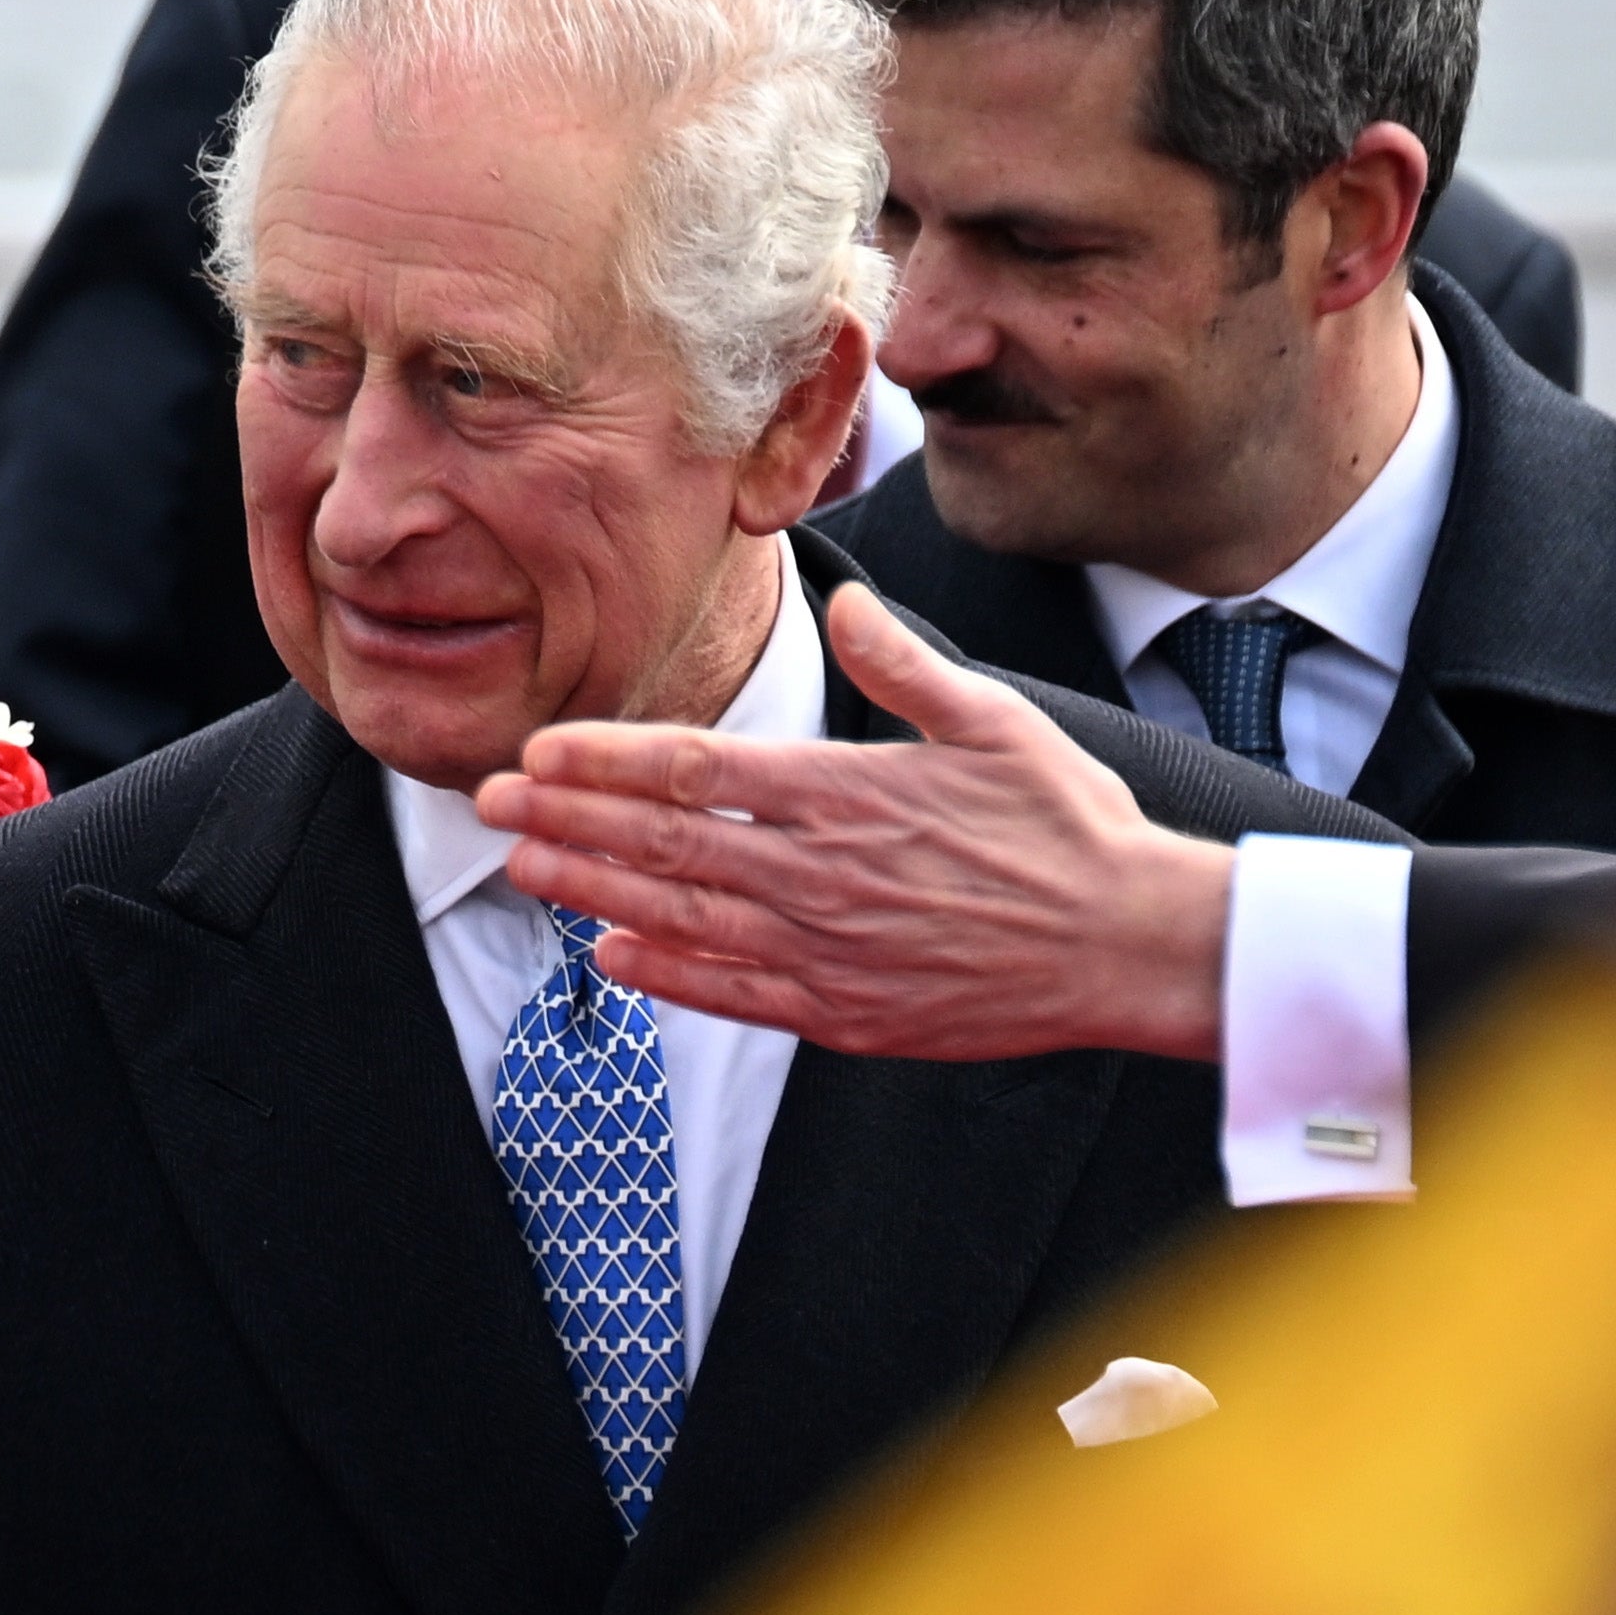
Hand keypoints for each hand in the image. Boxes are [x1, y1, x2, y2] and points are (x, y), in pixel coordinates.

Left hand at [472, 583, 1232, 1062]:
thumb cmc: (1067, 827)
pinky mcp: (848, 1013)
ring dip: (593, 894)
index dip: (606, 764)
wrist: (1129, 946)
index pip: (696, 771)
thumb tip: (844, 601)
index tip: (537, 754)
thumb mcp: (994, 719)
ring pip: (682, 919)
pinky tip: (613, 957)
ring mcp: (829, 950)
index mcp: (847, 793)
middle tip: (486, 808)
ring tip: (524, 872)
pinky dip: (668, 977)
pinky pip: (735, 994)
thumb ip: (902, 664)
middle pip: (664, 844)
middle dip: (566, 824)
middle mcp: (821, 874)